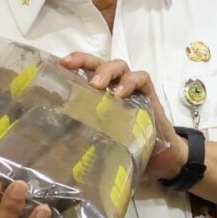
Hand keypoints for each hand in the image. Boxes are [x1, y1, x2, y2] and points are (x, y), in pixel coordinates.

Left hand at [60, 54, 187, 180]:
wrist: (160, 156)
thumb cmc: (126, 145)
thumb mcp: (101, 138)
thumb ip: (84, 134)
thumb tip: (56, 146)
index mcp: (100, 92)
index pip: (85, 70)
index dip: (73, 64)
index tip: (59, 65)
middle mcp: (114, 85)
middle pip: (99, 62)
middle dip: (84, 61)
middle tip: (71, 67)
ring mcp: (132, 87)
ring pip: (120, 66)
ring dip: (107, 71)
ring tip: (97, 85)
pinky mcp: (149, 93)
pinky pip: (141, 78)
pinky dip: (130, 82)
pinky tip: (121, 94)